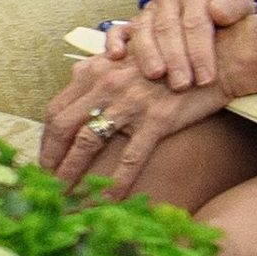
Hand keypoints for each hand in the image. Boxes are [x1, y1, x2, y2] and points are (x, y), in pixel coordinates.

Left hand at [42, 53, 231, 195]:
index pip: (57, 109)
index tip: (44, 159)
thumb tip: (76, 75)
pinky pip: (129, 159)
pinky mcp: (156, 120)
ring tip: (64, 196)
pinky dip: (115, 183)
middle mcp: (106, 85)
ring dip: (71, 173)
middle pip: (62, 127)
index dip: (46, 138)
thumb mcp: (127, 54)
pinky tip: (107, 201)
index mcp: (95, 70)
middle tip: (46, 182)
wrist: (212, 56)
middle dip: (50, 158)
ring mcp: (129, 103)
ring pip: (87, 143)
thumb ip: (99, 67)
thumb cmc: (169, 56)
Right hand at [112, 0, 256, 90]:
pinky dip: (114, 41)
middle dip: (176, 58)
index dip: (201, 51)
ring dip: (148, 53)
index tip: (207, 78)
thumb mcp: (241, 9)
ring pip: (143, 29)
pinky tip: (117, 55)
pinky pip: (117, 30)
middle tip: (182, 84)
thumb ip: (235, 7)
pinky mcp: (132, 24)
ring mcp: (148, 11)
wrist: (214, 12)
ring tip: (156, 75)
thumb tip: (218, 11)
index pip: (196, 22)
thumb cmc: (228, 18)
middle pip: (168, 28)